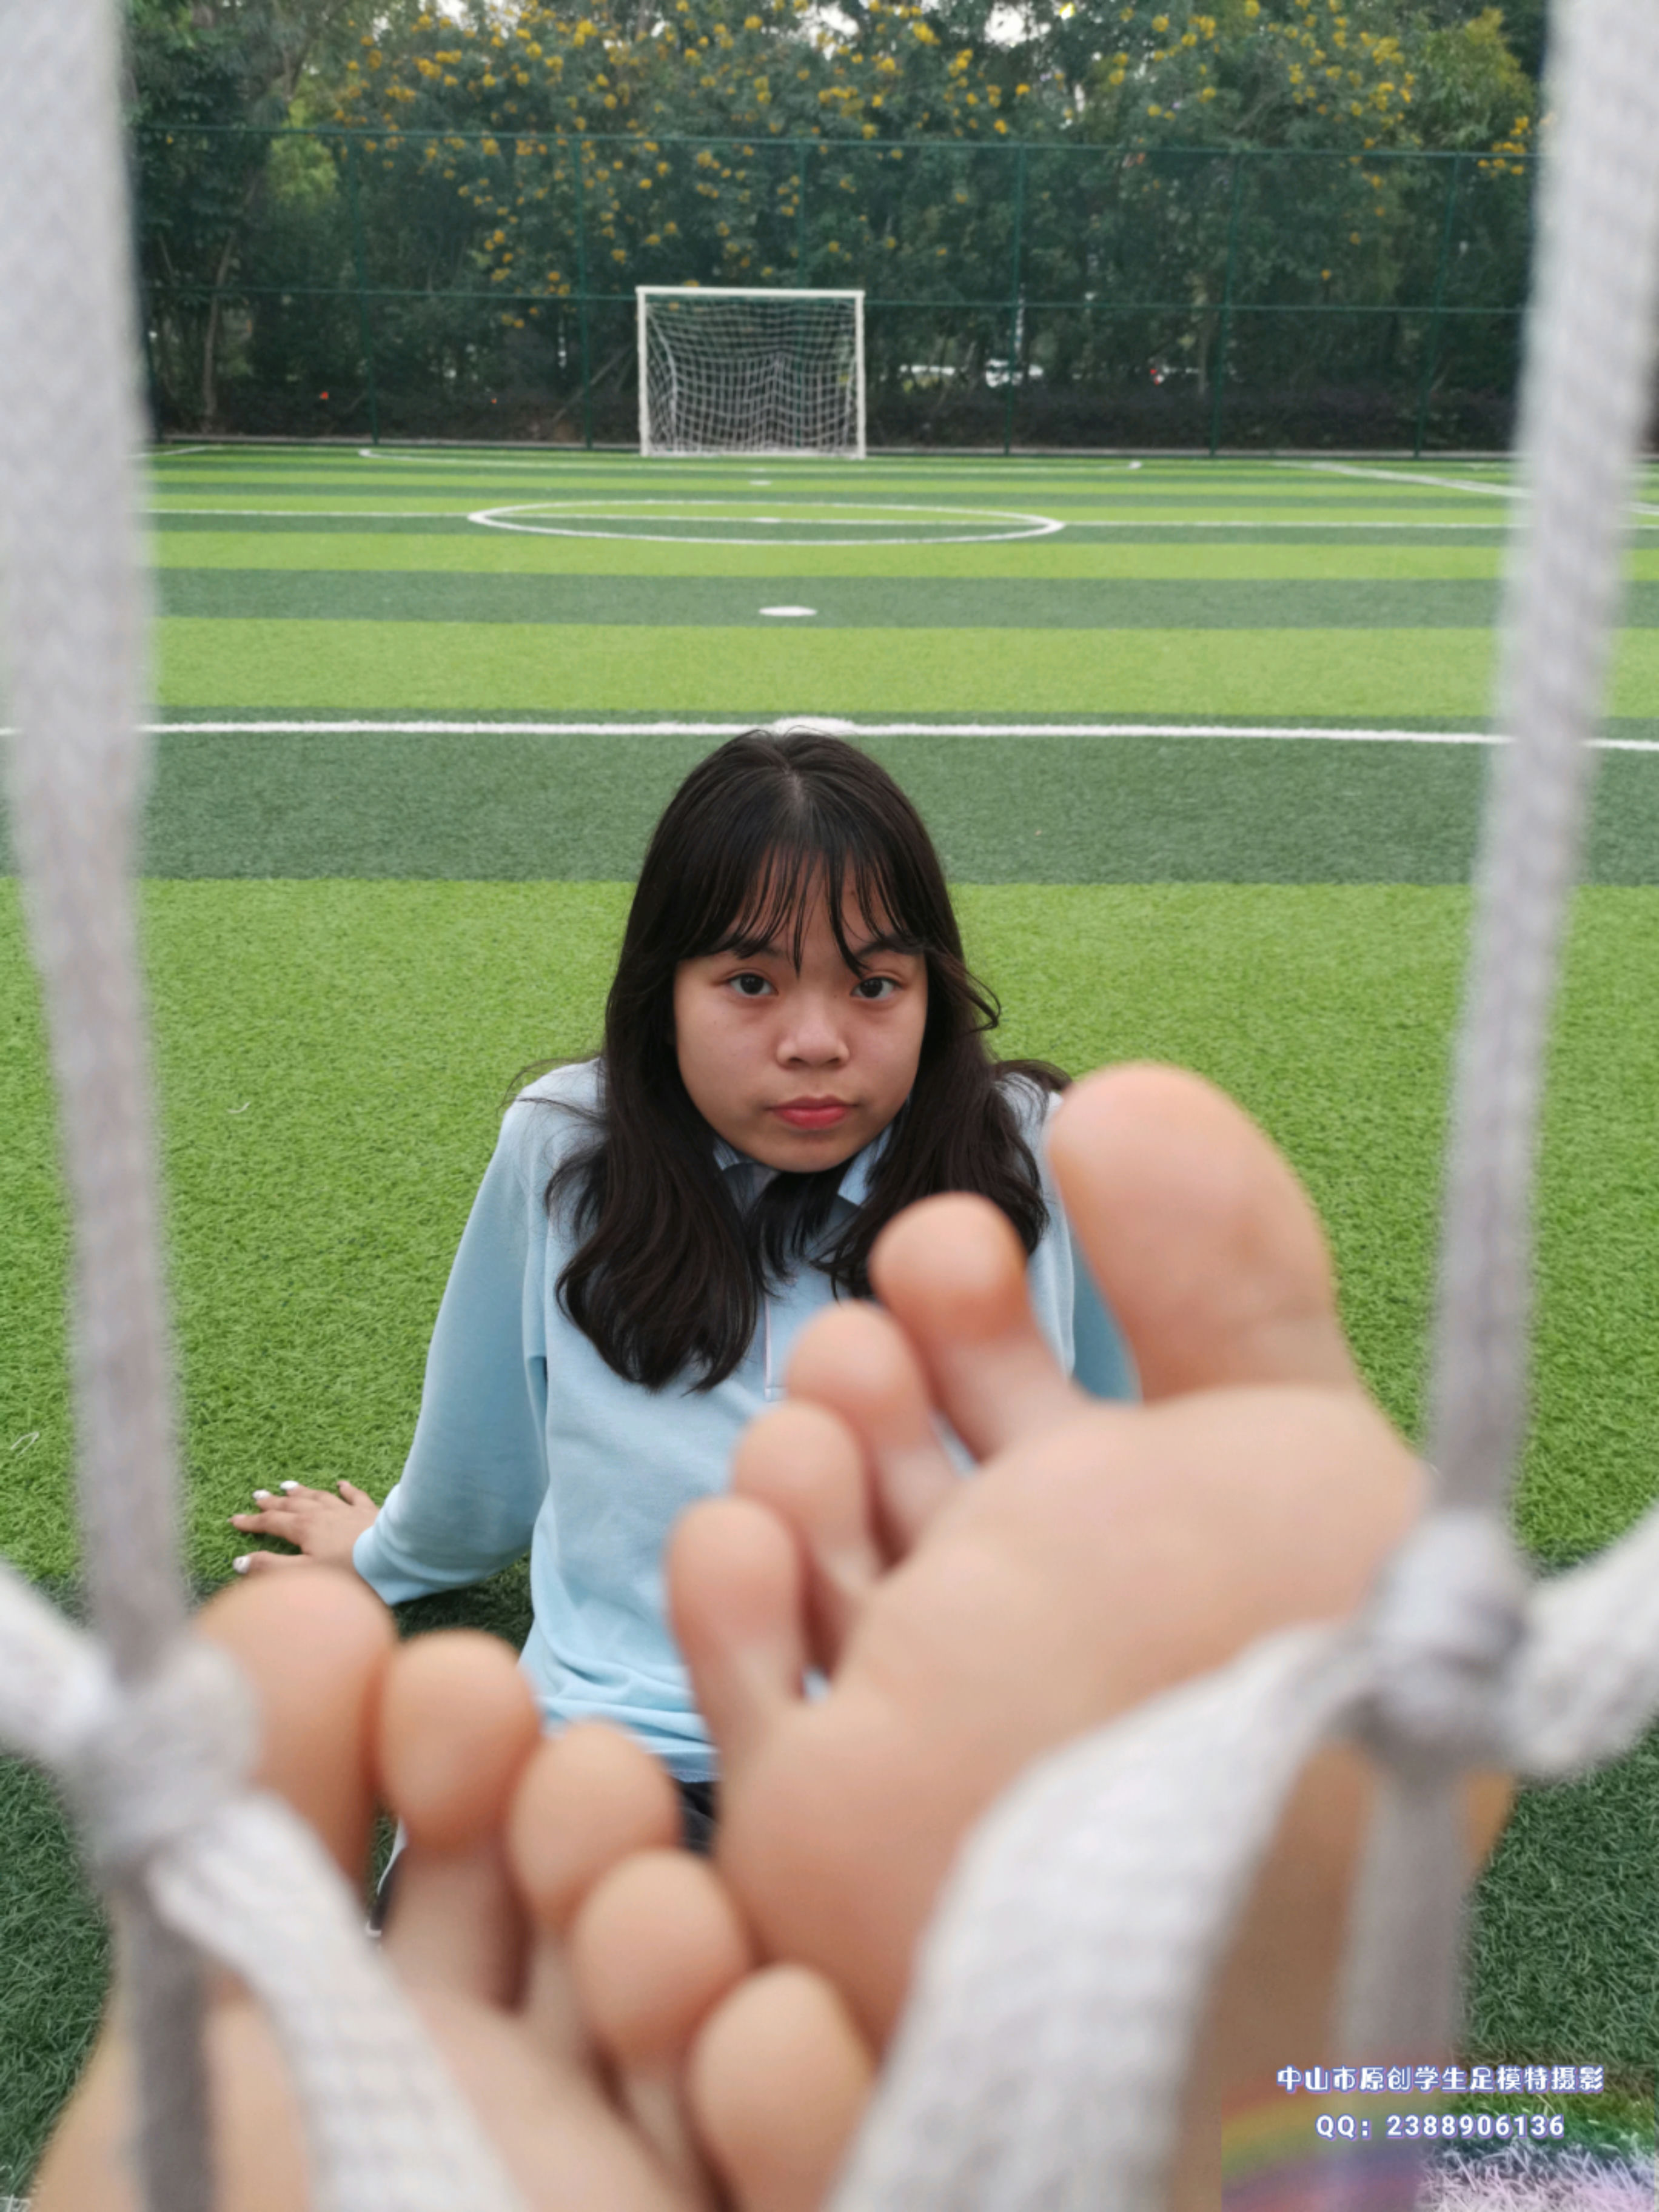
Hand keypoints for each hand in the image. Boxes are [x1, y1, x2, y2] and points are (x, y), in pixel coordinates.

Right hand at [231, 1480, 377, 1574]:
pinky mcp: (370, 1511)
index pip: (271, 1522)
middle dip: (273, 1502)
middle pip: (292, 1505)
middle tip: (257, 1495)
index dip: (252, 1521)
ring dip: (301, 1492)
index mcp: (304, 1529)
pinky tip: (341, 1483)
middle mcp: (323, 1514)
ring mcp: (347, 1510)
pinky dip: (345, 1489)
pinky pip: (354, 1496)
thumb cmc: (348, 1572)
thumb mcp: (304, 1575)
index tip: (235, 1519)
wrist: (392, 1559)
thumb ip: (271, 1568)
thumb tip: (239, 1562)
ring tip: (287, 1486)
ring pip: (319, 1496)